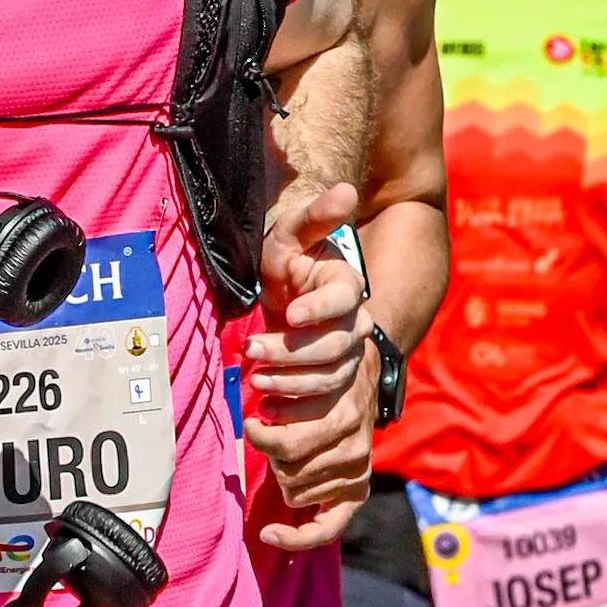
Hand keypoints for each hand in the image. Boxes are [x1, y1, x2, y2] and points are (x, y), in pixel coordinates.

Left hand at [247, 181, 366, 425]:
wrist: (286, 301)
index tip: (289, 313)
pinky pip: (326, 411)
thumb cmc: (286, 266)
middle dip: (291, 352)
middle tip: (251, 350)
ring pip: (331, 381)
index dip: (319, 308)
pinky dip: (296, 416)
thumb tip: (346, 190)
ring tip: (255, 379)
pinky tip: (266, 412)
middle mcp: (355, 326)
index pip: (343, 299)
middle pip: (335, 349)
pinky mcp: (335, 389)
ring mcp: (348, 360)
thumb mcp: (291, 236)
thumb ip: (315, 216)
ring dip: (291, 384)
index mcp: (347, 287)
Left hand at [249, 322, 384, 551]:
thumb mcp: (303, 380)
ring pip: (295, 494)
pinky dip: (296, 537)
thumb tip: (251, 429)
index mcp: (343, 417)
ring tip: (292, 456)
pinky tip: (269, 534)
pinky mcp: (358, 493)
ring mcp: (358, 474)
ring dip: (285, 479)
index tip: (250, 425)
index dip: (260, 437)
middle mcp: (355, 450)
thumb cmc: (321, 381)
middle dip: (274, 456)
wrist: (361, 381)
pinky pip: (324, 530)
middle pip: (287, 473)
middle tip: (277, 437)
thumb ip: (281, 402)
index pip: (286, 445)